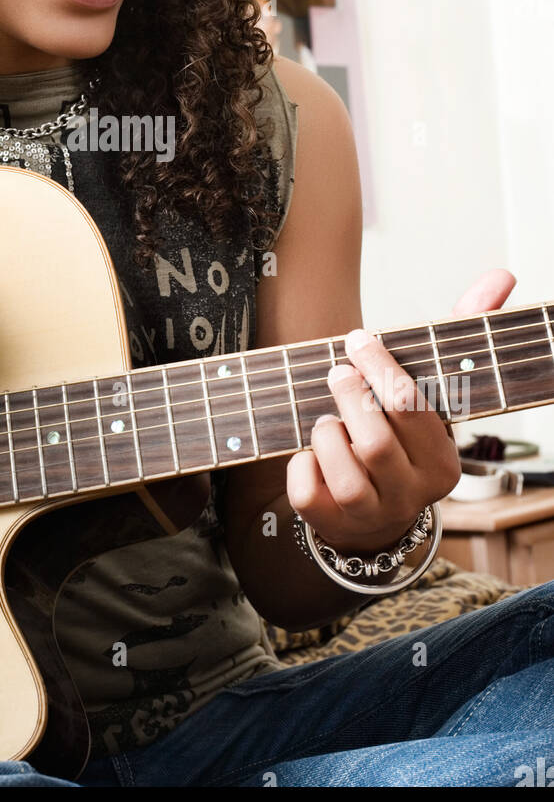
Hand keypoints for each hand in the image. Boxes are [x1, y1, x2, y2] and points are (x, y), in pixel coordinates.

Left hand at [286, 268, 516, 555]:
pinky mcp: (329, 525)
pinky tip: (309, 454)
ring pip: (342, 471)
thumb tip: (501, 276)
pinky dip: (299, 466)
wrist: (373, 515)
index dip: (379, 368)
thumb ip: (460, 333)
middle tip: (336, 372)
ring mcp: (370, 514)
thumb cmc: (400, 436)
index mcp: (442, 461)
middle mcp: (411, 494)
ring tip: (328, 421)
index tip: (357, 339)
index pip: (411, 408)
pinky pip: (306, 492)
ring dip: (325, 434)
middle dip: (348, 397)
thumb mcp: (430, 391)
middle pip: (374, 441)